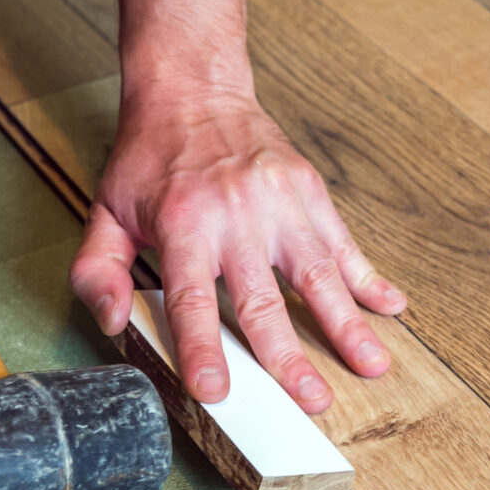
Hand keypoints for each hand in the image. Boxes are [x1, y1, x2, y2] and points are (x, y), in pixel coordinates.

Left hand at [70, 82, 404, 412]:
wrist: (194, 88)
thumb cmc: (151, 157)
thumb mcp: (106, 210)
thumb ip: (99, 271)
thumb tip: (112, 323)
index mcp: (184, 224)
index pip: (192, 299)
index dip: (202, 348)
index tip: (216, 391)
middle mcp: (236, 215)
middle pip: (265, 299)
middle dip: (288, 356)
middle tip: (311, 401)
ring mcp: (279, 202)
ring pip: (318, 273)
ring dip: (346, 324)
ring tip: (372, 366)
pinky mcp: (309, 190)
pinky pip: (343, 241)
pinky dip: (369, 276)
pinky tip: (390, 305)